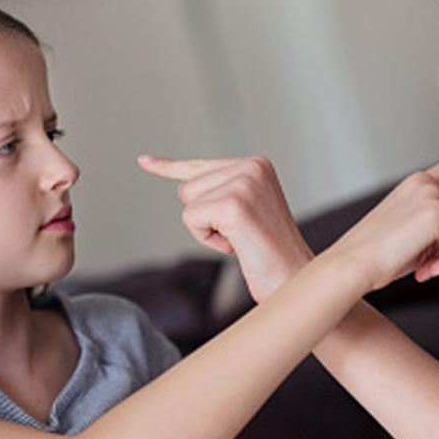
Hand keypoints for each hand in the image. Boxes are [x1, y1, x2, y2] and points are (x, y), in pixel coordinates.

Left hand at [138, 154, 313, 301]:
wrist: (294, 278)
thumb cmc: (269, 253)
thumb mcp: (243, 211)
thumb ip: (218, 191)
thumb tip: (182, 186)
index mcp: (256, 164)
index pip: (200, 166)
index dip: (169, 167)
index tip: (144, 161)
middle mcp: (252, 167)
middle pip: (188, 188)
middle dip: (206, 217)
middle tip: (241, 234)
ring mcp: (244, 184)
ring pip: (188, 203)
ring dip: (208, 230)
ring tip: (241, 239)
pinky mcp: (233, 205)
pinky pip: (192, 220)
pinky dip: (208, 240)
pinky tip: (237, 245)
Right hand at [325, 127, 438, 291]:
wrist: (352, 264)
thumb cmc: (375, 255)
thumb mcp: (410, 231)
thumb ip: (438, 226)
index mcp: (416, 184)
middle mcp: (425, 183)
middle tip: (422, 263)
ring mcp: (433, 195)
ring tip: (420, 266)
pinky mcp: (438, 213)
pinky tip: (424, 268)